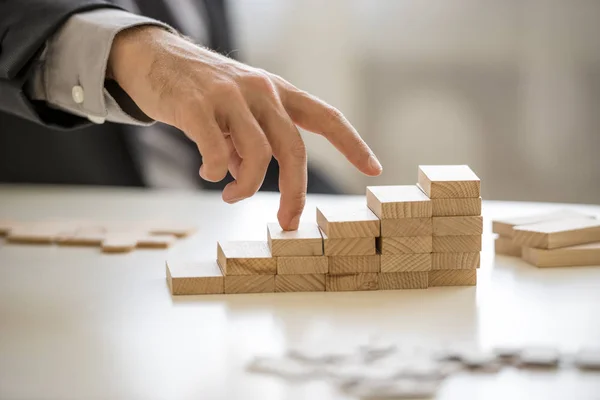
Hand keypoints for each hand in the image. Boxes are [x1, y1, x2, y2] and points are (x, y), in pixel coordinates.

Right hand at [108, 26, 381, 229]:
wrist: (154, 57)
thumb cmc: (201, 92)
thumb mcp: (237, 114)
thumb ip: (249, 145)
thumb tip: (248, 179)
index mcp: (278, 93)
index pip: (327, 117)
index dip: (353, 144)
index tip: (374, 169)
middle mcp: (262, 91)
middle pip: (294, 149)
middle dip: (294, 193)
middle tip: (288, 222)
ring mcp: (231, 96)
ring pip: (259, 155)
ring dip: (246, 188)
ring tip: (230, 196)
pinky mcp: (199, 105)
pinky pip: (218, 153)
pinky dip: (216, 173)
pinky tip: (207, 173)